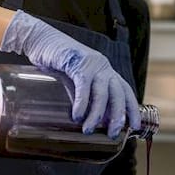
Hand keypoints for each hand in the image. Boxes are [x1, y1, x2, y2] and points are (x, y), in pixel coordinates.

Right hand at [0, 10, 140, 136]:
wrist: (39, 40)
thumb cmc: (57, 62)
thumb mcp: (74, 82)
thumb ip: (83, 97)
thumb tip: (88, 120)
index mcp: (106, 71)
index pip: (125, 91)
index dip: (132, 109)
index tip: (135, 126)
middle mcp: (103, 66)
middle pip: (118, 93)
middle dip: (117, 116)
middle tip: (112, 134)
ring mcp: (91, 63)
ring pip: (101, 92)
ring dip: (96, 114)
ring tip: (88, 129)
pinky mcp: (76, 62)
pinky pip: (83, 85)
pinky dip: (81, 102)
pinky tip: (77, 115)